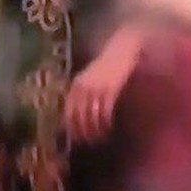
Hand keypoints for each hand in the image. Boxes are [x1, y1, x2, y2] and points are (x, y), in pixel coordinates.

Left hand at [67, 28, 143, 143]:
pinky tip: (109, 126)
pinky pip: (104, 111)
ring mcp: (96, 88)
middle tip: (90, 142)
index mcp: (76, 85)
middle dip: (83, 133)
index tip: (76, 139)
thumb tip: (79, 114)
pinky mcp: (110, 89)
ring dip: (95, 130)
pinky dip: (106, 122)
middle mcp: (83, 88)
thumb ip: (83, 92)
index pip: (69, 112)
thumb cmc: (107, 64)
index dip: (71, 128)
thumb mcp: (90, 77)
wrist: (121, 49)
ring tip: (101, 137)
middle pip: (79, 117)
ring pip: (91, 116)